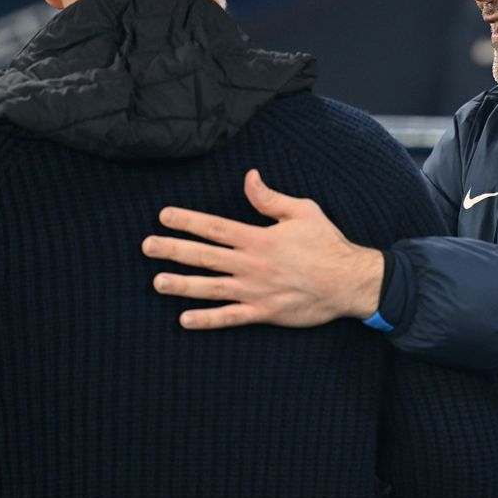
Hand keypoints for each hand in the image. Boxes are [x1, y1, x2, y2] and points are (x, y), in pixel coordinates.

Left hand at [143, 169, 384, 328]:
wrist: (348, 282)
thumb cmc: (327, 244)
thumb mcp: (302, 211)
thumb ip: (270, 198)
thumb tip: (248, 177)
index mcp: (258, 238)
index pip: (215, 228)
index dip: (187, 221)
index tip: (164, 216)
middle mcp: (251, 265)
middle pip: (205, 256)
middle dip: (173, 250)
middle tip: (148, 246)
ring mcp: (255, 291)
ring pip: (211, 288)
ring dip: (182, 285)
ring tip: (157, 282)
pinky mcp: (264, 313)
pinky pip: (230, 318)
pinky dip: (207, 320)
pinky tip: (184, 320)